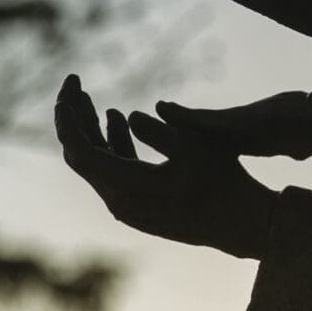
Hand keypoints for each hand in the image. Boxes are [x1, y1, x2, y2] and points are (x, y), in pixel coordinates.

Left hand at [54, 76, 276, 257]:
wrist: (242, 223)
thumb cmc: (224, 182)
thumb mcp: (194, 146)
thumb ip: (157, 130)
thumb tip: (128, 116)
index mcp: (127, 187)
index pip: (80, 151)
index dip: (69, 119)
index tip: (68, 90)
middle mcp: (119, 202)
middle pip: (82, 156)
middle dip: (76, 119)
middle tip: (74, 87)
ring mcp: (128, 207)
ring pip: (97, 164)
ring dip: (92, 130)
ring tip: (90, 99)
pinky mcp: (140, 206)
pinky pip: (115, 172)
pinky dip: (112, 144)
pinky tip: (118, 120)